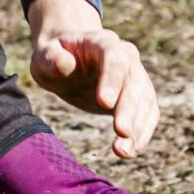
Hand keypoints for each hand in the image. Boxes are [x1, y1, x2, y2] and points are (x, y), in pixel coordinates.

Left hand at [27, 0, 156, 160]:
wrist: (67, 59)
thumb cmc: (53, 56)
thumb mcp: (45, 55)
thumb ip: (53, 58)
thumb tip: (65, 63)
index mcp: (103, 42)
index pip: (114, 58)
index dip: (113, 80)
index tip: (105, 104)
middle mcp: (126, 56)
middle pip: (134, 82)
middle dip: (129, 108)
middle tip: (121, 132)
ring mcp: (135, 76)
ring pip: (145, 101)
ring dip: (138, 127)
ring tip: (124, 151)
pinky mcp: (138, 96)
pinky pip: (147, 114)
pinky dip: (142, 133)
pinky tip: (131, 150)